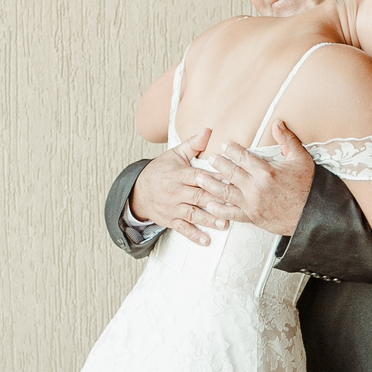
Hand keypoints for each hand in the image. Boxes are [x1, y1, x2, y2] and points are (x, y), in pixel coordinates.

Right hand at [128, 129, 227, 245]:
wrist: (138, 191)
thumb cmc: (161, 170)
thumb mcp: (175, 155)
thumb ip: (193, 145)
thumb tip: (209, 130)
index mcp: (179, 174)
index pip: (199, 176)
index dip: (214, 178)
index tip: (231, 180)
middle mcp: (175, 191)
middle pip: (198, 196)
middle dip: (216, 200)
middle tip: (234, 204)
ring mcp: (172, 208)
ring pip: (192, 214)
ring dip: (208, 220)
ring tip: (224, 223)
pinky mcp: (170, 220)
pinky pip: (182, 229)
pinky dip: (194, 235)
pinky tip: (207, 241)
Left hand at [195, 121, 314, 235]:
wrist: (313, 214)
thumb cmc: (308, 186)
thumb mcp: (301, 159)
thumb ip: (287, 140)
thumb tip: (277, 123)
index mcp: (266, 172)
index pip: (243, 157)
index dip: (231, 150)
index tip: (224, 145)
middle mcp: (256, 187)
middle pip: (230, 173)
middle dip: (218, 165)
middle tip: (209, 159)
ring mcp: (252, 203)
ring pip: (225, 192)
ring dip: (211, 184)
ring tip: (200, 178)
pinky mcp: (253, 217)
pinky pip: (232, 213)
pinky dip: (219, 210)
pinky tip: (210, 205)